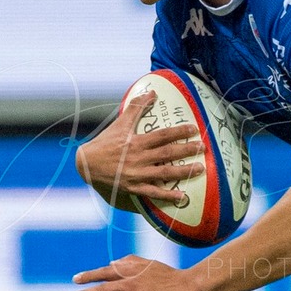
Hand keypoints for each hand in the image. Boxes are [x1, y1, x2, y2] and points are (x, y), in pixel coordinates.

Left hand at [68, 255, 203, 290]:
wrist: (191, 287)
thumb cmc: (170, 275)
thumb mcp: (148, 264)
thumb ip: (129, 262)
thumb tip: (111, 263)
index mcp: (131, 272)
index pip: (105, 272)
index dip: (89, 276)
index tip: (75, 280)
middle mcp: (131, 284)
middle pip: (102, 289)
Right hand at [75, 89, 204, 207]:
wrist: (87, 164)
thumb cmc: (106, 142)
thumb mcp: (120, 123)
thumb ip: (136, 108)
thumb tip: (152, 93)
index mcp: (136, 142)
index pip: (162, 135)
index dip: (179, 132)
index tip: (194, 129)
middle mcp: (138, 158)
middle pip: (167, 154)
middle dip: (187, 150)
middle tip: (203, 148)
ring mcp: (136, 174)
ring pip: (164, 173)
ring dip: (183, 171)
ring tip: (200, 168)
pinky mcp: (133, 188)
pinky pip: (153, 192)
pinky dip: (167, 195)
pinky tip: (181, 196)